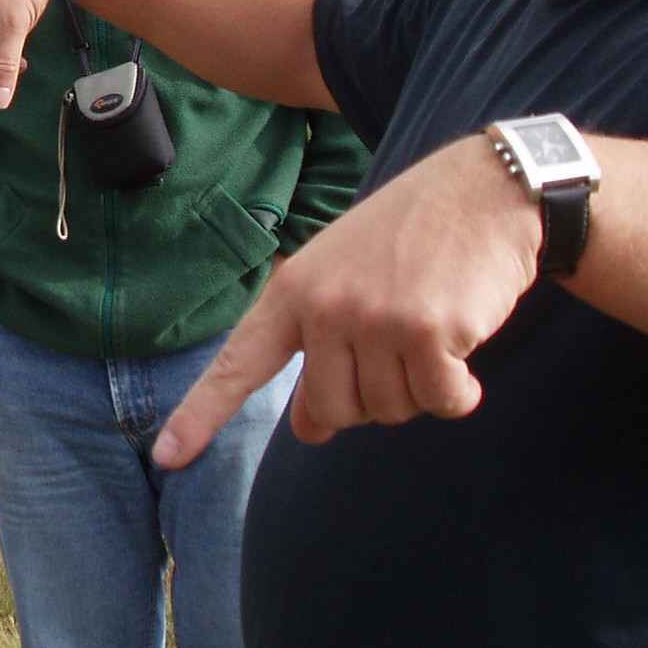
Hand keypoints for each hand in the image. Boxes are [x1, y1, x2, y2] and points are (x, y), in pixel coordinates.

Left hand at [152, 136, 541, 467]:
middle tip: (401, 344)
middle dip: (375, 397)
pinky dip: (460, 391)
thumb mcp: (346, 284)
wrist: (482, 190)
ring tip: (431, 329)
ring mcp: (372, 317)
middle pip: (337, 411)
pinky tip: (463, 345)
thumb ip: (320, 354)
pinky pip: (440, 402)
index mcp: (291, 292)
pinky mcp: (426, 330)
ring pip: (392, 410)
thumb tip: (310, 431)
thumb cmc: (410, 240)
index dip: (200, 415)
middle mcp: (323, 307)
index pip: (237, 365)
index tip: (165, 457)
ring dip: (422, 387)